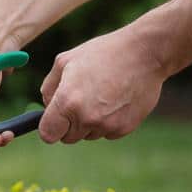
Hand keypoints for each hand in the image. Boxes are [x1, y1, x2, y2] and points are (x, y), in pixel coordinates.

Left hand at [38, 28, 166, 143]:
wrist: (144, 54)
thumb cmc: (102, 53)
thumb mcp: (66, 61)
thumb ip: (49, 87)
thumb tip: (46, 106)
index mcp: (67, 101)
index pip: (48, 134)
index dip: (49, 127)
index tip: (54, 119)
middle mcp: (86, 118)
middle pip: (67, 138)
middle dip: (69, 124)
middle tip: (80, 100)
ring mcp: (107, 125)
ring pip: (88, 135)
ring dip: (89, 123)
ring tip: (101, 96)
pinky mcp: (124, 128)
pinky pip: (107, 133)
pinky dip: (108, 122)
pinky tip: (115, 100)